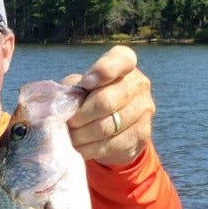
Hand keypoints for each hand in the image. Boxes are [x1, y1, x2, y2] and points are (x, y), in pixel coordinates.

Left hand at [62, 45, 154, 165]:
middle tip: (67, 123)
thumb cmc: (91, 100)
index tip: (85, 83)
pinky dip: (90, 148)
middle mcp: (139, 84)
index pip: (122, 59)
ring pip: (107, 126)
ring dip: (82, 135)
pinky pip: (111, 145)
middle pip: (106, 101)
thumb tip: (63, 104)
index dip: (103, 70)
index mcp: (125, 64)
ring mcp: (144, 109)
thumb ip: (73, 88)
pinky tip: (78, 149)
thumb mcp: (80, 88)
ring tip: (69, 137)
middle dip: (81, 116)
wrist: (113, 130)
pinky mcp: (141, 134)